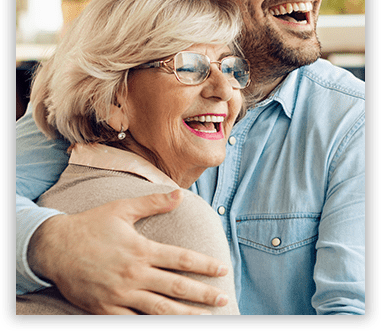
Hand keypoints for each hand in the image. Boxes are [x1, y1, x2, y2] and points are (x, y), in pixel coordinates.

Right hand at [27, 190, 228, 314]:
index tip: (222, 269)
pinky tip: (166, 325)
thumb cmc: (91, 225)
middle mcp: (134, 274)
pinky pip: (132, 323)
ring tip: (206, 317)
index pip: (181, 259)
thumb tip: (179, 194)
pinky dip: (151, 325)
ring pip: (160, 310)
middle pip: (176, 287)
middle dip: (203, 294)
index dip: (204, 265)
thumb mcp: (122, 208)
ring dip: (185, 315)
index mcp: (141, 249)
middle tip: (223, 297)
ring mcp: (120, 295)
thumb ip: (153, 203)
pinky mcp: (106, 310)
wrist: (55, 247)